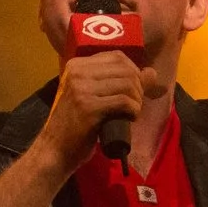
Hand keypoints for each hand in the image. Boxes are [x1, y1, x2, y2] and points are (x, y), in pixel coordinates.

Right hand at [42, 48, 157, 172]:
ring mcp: (81, 89)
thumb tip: (151, 72)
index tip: (133, 90)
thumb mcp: (93, 96)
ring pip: (127, 84)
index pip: (117, 57)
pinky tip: (130, 118)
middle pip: (125, 70)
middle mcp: (77, 72)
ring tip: (131, 113)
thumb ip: (118, 82)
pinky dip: (134, 110)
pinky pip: (124, 101)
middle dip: (138, 88)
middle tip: (134, 105)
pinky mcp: (89, 107)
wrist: (55, 149)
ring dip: (137, 100)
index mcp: (77, 65)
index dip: (133, 72)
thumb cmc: (76, 124)